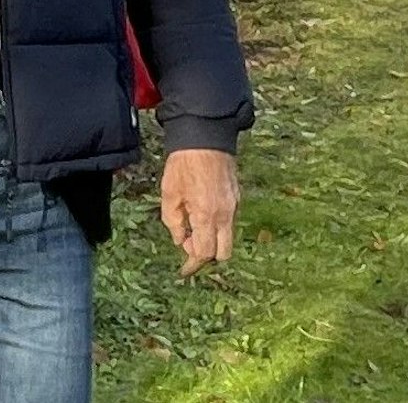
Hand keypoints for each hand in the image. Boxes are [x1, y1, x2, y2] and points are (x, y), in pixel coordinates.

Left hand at [160, 148, 239, 277]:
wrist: (205, 136)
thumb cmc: (183, 164)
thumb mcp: (169, 193)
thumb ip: (173, 222)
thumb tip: (180, 239)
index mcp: (207, 216)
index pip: (205, 253)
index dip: (193, 264)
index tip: (184, 270)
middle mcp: (225, 215)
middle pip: (222, 253)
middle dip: (206, 255)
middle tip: (188, 242)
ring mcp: (235, 206)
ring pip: (228, 237)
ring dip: (212, 239)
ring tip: (192, 223)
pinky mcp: (237, 197)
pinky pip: (229, 221)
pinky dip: (217, 225)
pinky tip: (202, 212)